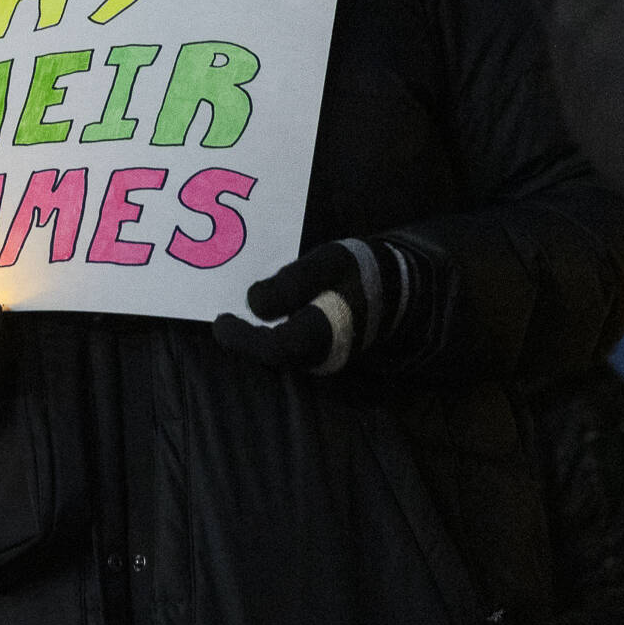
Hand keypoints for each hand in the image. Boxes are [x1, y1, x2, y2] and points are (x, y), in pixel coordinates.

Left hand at [211, 237, 420, 374]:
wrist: (402, 287)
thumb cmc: (362, 271)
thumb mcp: (328, 262)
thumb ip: (292, 282)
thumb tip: (253, 303)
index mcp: (325, 333)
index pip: (274, 348)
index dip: (242, 338)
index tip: (220, 320)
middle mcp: (325, 357)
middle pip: (274, 358)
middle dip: (247, 340)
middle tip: (227, 319)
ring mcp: (329, 362)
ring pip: (283, 359)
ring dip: (259, 341)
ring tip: (241, 319)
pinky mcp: (330, 357)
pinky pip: (294, 354)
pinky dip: (274, 339)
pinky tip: (266, 322)